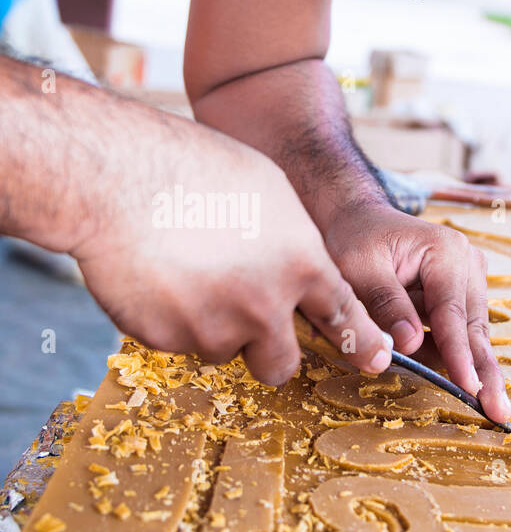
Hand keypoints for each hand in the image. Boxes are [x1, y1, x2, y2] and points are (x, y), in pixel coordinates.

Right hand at [72, 149, 392, 384]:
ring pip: (222, 348)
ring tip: (188, 270)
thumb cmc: (195, 167)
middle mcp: (264, 307)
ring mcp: (213, 328)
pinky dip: (169, 318)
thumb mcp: (271, 193)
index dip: (360, 343)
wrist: (115, 174)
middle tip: (246, 321)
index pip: (343, 320)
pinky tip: (157, 273)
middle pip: (280, 363)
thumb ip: (297, 246)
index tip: (375, 359)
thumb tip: (307, 281)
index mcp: (301, 267)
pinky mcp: (165, 338)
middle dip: (267, 351)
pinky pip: (175, 340)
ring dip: (211, 326)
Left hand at [322, 204, 510, 422]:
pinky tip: (476, 386)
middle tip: (499, 411)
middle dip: (485, 372)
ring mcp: (470, 278)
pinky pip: (464, 332)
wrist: (358, 220)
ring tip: (494, 406)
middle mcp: (468, 263)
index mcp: (446, 252)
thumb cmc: (355, 240)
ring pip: (475, 334)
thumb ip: (385, 304)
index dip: (460, 356)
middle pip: (475, 328)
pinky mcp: (464, 293)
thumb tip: (410, 344)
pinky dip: (465, 358)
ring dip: (479, 370)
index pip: (453, 315)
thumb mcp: (357, 267)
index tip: (469, 388)